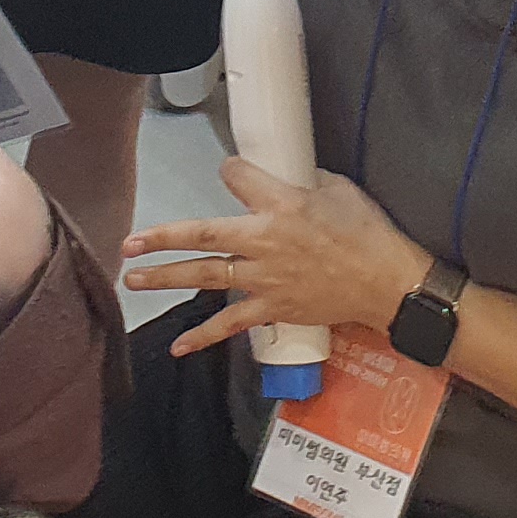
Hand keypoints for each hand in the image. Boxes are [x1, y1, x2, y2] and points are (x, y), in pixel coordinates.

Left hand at [122, 159, 427, 353]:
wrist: (386, 283)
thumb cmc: (367, 232)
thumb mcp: (338, 189)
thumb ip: (303, 181)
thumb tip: (286, 177)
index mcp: (280, 205)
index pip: (237, 177)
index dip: (231, 171)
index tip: (230, 171)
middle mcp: (263, 241)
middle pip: (202, 235)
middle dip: (163, 237)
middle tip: (130, 242)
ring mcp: (264, 278)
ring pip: (206, 277)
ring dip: (166, 278)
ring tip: (133, 280)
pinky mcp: (272, 308)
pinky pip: (231, 324)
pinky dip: (203, 336)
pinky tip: (178, 346)